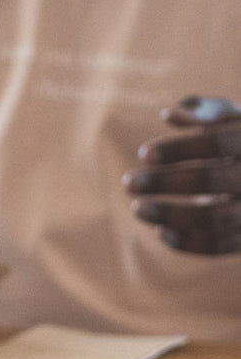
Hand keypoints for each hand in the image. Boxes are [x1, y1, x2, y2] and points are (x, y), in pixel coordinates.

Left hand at [123, 95, 240, 254]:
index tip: (143, 154)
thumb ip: (207, 113)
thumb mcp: (234, 122)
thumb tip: (170, 114)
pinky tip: (160, 231)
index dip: (180, 148)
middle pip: (212, 180)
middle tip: (127, 182)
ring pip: (214, 219)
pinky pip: (218, 245)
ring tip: (137, 208)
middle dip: (165, 182)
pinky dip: (185, 242)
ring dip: (169, 215)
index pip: (219, 141)